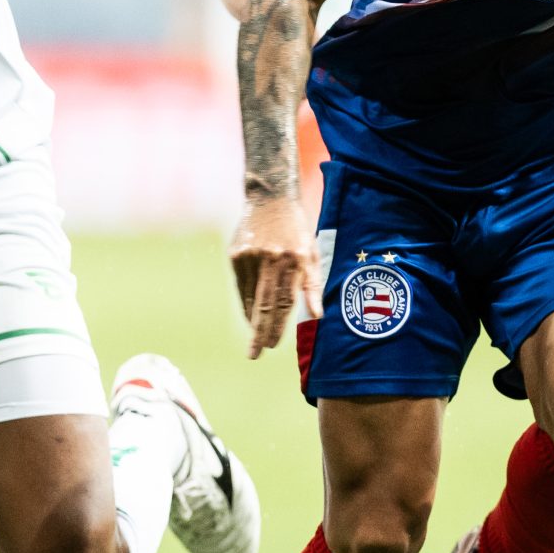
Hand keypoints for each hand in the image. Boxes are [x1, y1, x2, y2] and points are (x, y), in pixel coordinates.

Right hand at [229, 192, 318, 359]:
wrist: (271, 198)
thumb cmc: (297, 229)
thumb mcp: (312, 252)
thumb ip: (313, 285)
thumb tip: (317, 316)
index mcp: (295, 260)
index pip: (284, 301)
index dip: (277, 326)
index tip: (271, 346)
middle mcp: (272, 259)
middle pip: (264, 304)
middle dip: (259, 332)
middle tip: (254, 354)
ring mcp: (251, 257)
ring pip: (250, 296)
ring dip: (252, 319)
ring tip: (255, 338)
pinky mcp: (236, 254)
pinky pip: (241, 285)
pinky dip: (246, 301)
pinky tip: (250, 313)